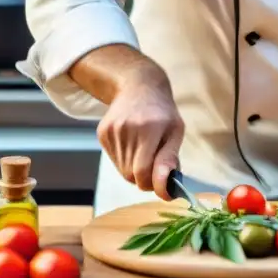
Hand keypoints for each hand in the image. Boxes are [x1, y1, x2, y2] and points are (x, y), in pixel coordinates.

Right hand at [96, 72, 183, 200]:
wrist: (139, 86)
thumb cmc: (163, 112)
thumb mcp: (175, 132)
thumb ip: (169, 160)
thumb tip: (166, 191)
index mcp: (149, 128)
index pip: (143, 171)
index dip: (153, 184)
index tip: (163, 185)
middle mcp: (127, 128)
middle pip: (131, 174)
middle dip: (146, 177)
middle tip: (156, 164)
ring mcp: (111, 130)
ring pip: (122, 171)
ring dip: (135, 169)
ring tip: (145, 150)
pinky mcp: (102, 133)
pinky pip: (114, 160)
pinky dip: (125, 160)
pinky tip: (133, 143)